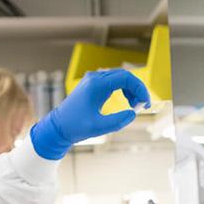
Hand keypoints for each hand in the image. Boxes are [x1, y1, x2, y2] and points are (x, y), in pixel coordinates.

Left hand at [30, 69, 150, 159]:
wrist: (58, 127)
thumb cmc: (75, 127)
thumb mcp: (98, 127)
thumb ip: (117, 121)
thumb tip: (133, 113)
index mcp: (96, 84)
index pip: (126, 78)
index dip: (140, 89)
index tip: (145, 104)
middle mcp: (95, 78)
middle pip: (125, 76)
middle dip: (137, 89)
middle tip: (143, 106)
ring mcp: (93, 80)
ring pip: (120, 78)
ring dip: (131, 90)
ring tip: (134, 107)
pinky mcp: (93, 85)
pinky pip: (114, 82)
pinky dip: (124, 90)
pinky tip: (127, 102)